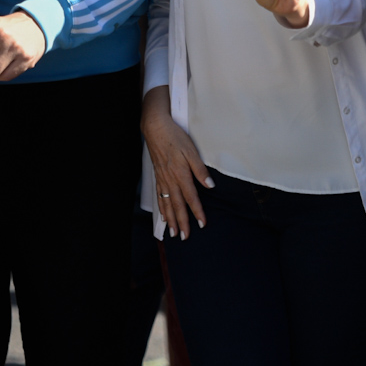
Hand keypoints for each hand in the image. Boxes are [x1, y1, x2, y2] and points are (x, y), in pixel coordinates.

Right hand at [142, 86, 211, 239]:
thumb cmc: (175, 137)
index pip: (191, 197)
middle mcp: (170, 180)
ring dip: (171, 219)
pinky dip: (162, 208)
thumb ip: (200, 170)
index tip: (202, 224)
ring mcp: (162, 179)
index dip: (197, 212)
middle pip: (177, 205)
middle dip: (182, 222)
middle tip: (185, 237)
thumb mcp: (191, 151)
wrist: (155, 128)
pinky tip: (164, 216)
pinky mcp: (158, 176)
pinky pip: (160, 196)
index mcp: (181, 174)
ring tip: (174, 232)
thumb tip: (210, 185)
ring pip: (167, 203)